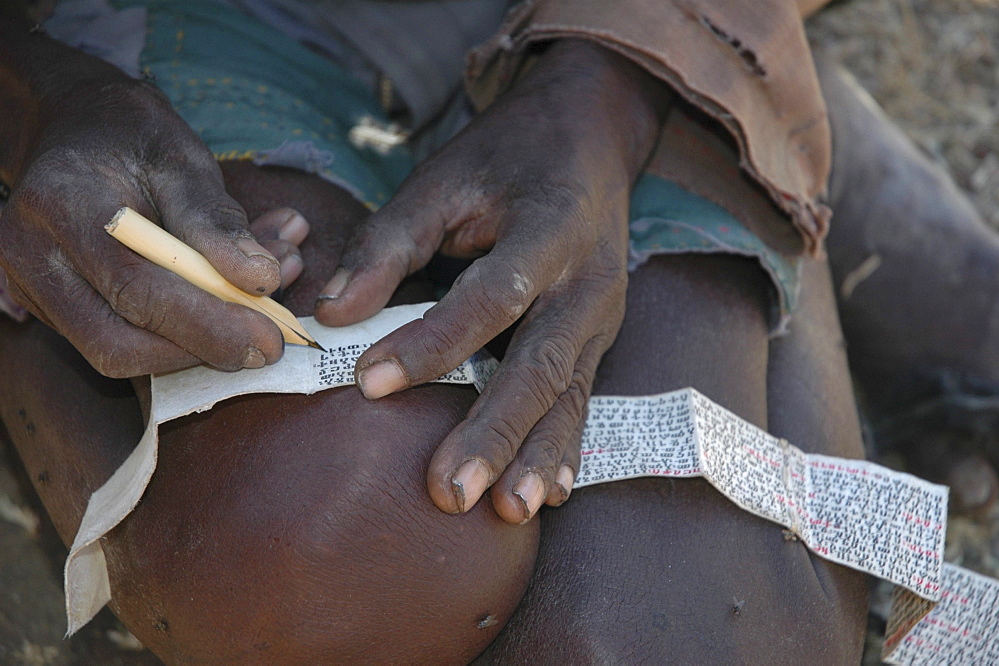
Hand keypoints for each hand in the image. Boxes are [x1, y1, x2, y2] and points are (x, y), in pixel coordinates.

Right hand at [0, 34, 303, 376]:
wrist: (75, 129)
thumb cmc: (131, 137)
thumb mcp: (181, 160)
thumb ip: (218, 221)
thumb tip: (263, 279)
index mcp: (62, 204)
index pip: (136, 287)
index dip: (208, 324)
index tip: (269, 340)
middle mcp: (31, 255)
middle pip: (118, 341)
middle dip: (201, 350)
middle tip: (267, 343)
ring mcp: (30, 287)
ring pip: (117, 352)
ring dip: (196, 347)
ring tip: (256, 311)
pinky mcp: (49, 307)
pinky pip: (118, 339)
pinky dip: (180, 335)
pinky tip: (223, 305)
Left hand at [315, 40, 671, 522]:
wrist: (589, 138)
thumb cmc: (507, 157)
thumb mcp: (446, 178)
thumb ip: (389, 242)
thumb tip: (331, 313)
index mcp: (550, 229)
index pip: (490, 297)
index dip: (431, 342)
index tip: (367, 382)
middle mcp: (586, 281)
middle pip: (540, 363)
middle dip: (495, 429)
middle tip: (449, 491)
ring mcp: (601, 316)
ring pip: (569, 394)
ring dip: (537, 454)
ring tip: (507, 510)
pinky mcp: (598, 338)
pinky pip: (583, 398)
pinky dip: (566, 448)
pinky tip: (548, 494)